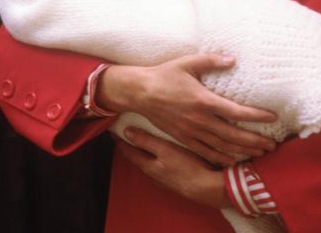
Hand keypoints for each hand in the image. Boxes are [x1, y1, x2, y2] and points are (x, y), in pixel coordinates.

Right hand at [96, 53, 275, 164]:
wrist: (139, 93)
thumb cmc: (164, 75)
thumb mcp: (188, 63)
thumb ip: (211, 61)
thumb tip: (233, 59)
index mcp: (204, 100)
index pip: (237, 111)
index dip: (257, 116)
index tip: (272, 117)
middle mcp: (200, 119)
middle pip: (234, 135)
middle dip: (255, 141)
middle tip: (272, 145)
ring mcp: (191, 131)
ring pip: (222, 146)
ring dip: (243, 151)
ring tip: (260, 153)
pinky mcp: (183, 138)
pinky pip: (206, 152)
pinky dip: (222, 158)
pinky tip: (233, 160)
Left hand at [115, 126, 229, 207]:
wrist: (207, 188)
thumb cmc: (186, 166)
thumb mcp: (164, 149)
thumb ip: (145, 141)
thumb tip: (126, 132)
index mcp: (148, 165)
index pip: (128, 152)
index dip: (120, 141)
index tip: (113, 131)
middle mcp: (153, 174)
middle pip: (138, 158)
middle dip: (132, 146)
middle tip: (127, 134)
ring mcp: (164, 179)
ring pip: (150, 162)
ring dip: (146, 152)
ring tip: (145, 141)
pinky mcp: (176, 180)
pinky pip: (162, 166)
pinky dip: (158, 158)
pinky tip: (165, 154)